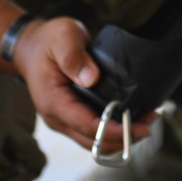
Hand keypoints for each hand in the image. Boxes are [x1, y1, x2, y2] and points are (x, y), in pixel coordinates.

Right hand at [12, 16, 154, 152]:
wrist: (31, 47)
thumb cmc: (48, 42)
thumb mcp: (63, 38)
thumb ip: (74, 56)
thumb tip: (91, 78)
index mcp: (53, 102)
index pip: (87, 126)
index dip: (114, 131)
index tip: (138, 128)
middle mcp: (58, 118)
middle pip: (94, 142)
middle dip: (124, 137)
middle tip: (150, 122)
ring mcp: (65, 120)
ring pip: (96, 141)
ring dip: (122, 136)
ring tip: (147, 118)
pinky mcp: (73, 117)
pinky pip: (96, 131)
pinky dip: (115, 129)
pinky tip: (132, 116)